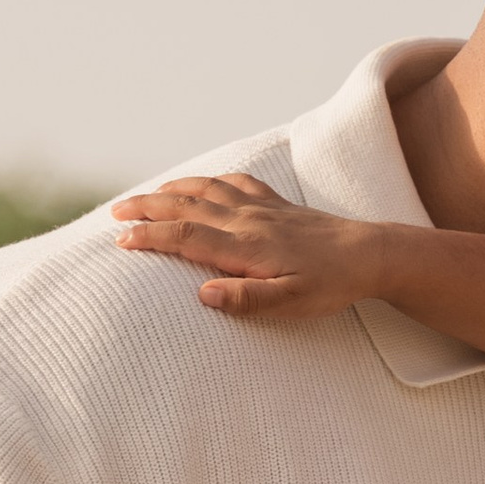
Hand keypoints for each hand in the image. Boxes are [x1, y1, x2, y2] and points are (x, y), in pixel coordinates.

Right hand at [110, 172, 387, 317]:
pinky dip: (209, 180)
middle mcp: (247, 220)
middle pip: (186, 205)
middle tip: (114, 213)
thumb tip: (202, 294)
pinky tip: (201, 183)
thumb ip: (247, 300)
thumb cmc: (330, 284)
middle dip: (146, 207)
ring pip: (205, 189)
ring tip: (143, 196)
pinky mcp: (275, 203)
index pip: (185, 235)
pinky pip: (234, 182)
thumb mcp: (292, 303)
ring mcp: (261, 207)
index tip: (120, 240)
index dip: (149, 235)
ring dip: (170, 190)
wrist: (370, 254)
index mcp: (245, 246)